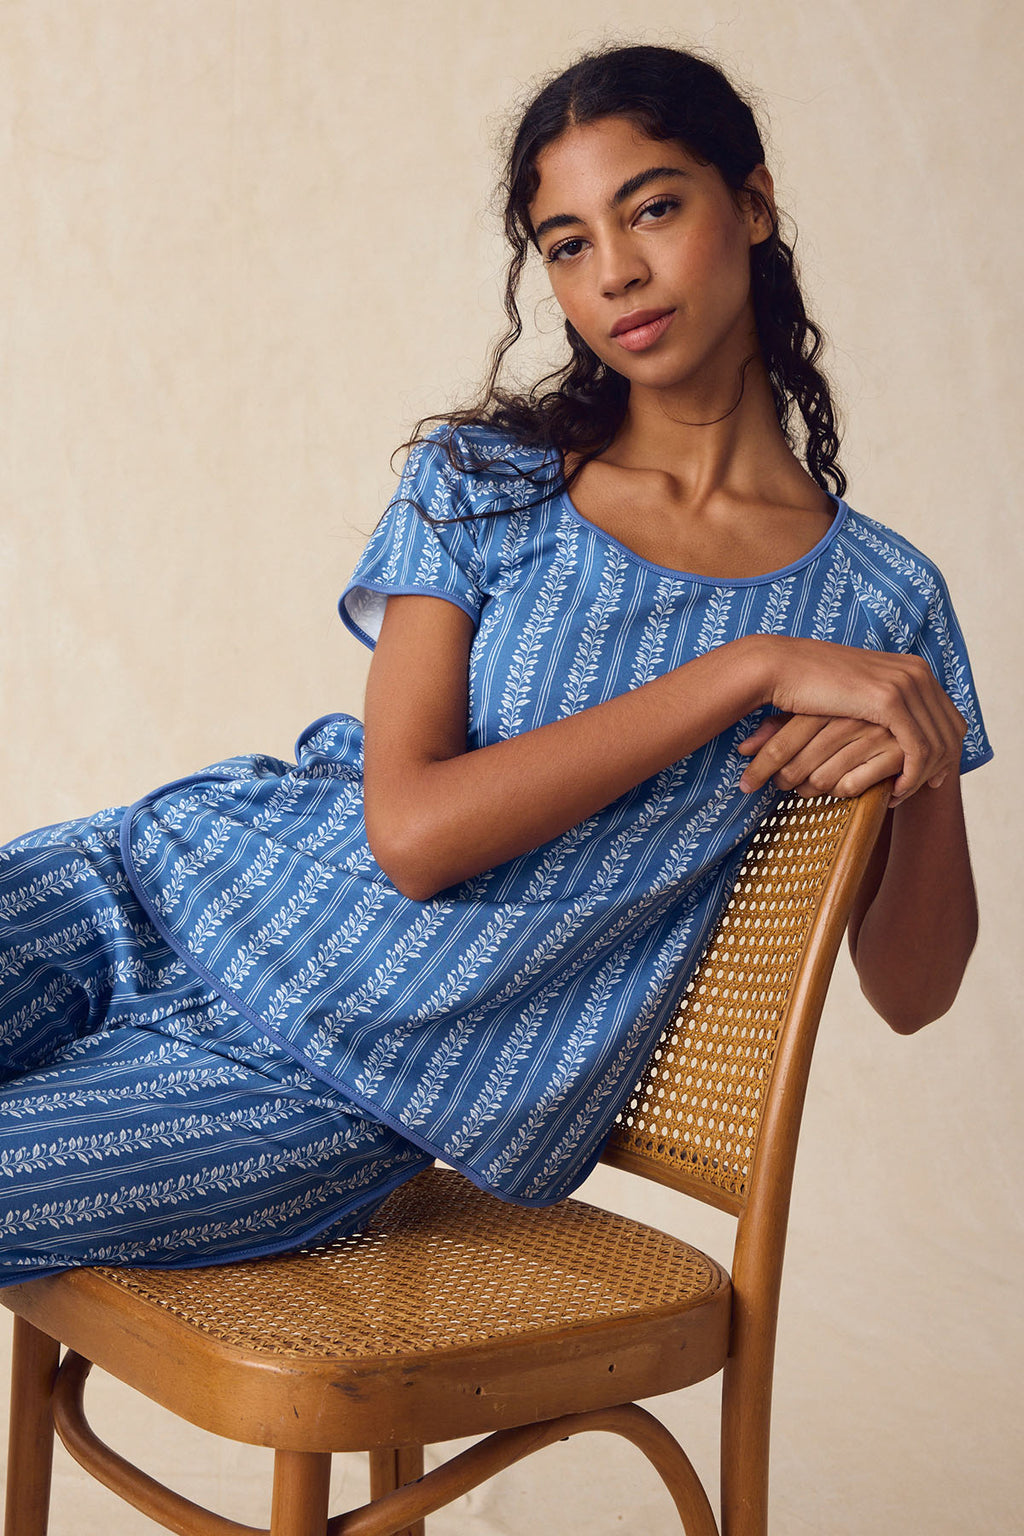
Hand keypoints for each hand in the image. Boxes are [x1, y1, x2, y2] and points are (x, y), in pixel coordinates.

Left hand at [737, 713, 909, 804]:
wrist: (903, 707)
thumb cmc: (845, 712)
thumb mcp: (811, 713)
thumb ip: (777, 728)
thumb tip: (741, 749)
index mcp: (825, 704)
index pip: (781, 742)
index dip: (760, 767)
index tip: (745, 785)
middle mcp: (848, 717)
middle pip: (798, 765)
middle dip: (784, 783)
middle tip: (782, 790)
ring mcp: (873, 733)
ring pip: (823, 779)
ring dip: (811, 792)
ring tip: (806, 793)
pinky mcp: (897, 751)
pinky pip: (853, 785)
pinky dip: (844, 794)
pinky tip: (842, 792)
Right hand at [755, 636, 966, 802]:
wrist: (781, 667)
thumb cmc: (809, 684)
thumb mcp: (857, 693)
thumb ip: (881, 704)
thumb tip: (894, 727)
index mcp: (912, 668)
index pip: (948, 716)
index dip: (946, 749)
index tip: (932, 776)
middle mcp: (916, 672)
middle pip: (951, 730)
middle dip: (941, 766)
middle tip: (921, 790)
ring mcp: (905, 684)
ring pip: (937, 744)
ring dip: (922, 776)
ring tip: (900, 794)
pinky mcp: (889, 701)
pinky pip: (917, 748)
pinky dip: (910, 775)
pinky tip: (894, 790)